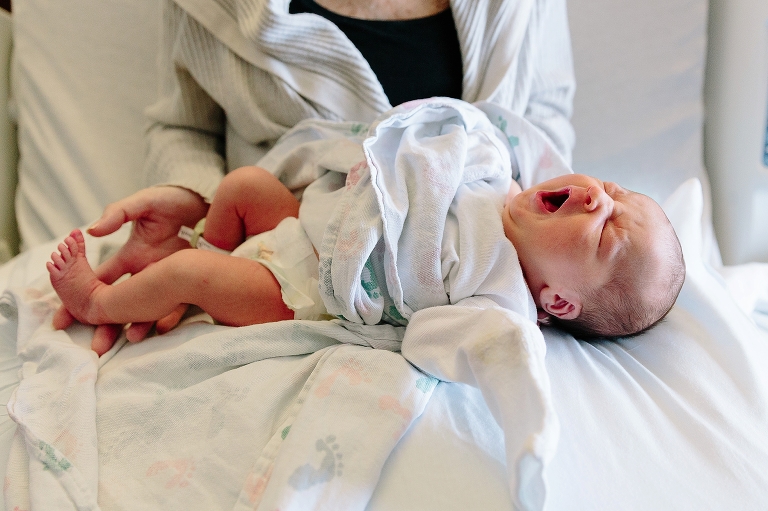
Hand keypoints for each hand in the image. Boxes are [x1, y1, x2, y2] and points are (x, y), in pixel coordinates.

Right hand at [53, 186, 208, 353]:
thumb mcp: (143, 202)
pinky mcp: (192, 283)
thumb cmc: (172, 200)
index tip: (63, 320)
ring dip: (138, 325)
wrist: (206, 203)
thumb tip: (92, 231)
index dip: (79, 299)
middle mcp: (146, 273)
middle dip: (107, 325)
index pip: (99, 282)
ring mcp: (169, 280)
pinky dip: (170, 317)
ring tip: (130, 339)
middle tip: (97, 346)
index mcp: (130, 257)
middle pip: (121, 304)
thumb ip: (118, 213)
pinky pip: (180, 304)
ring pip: (148, 309)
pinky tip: (160, 329)